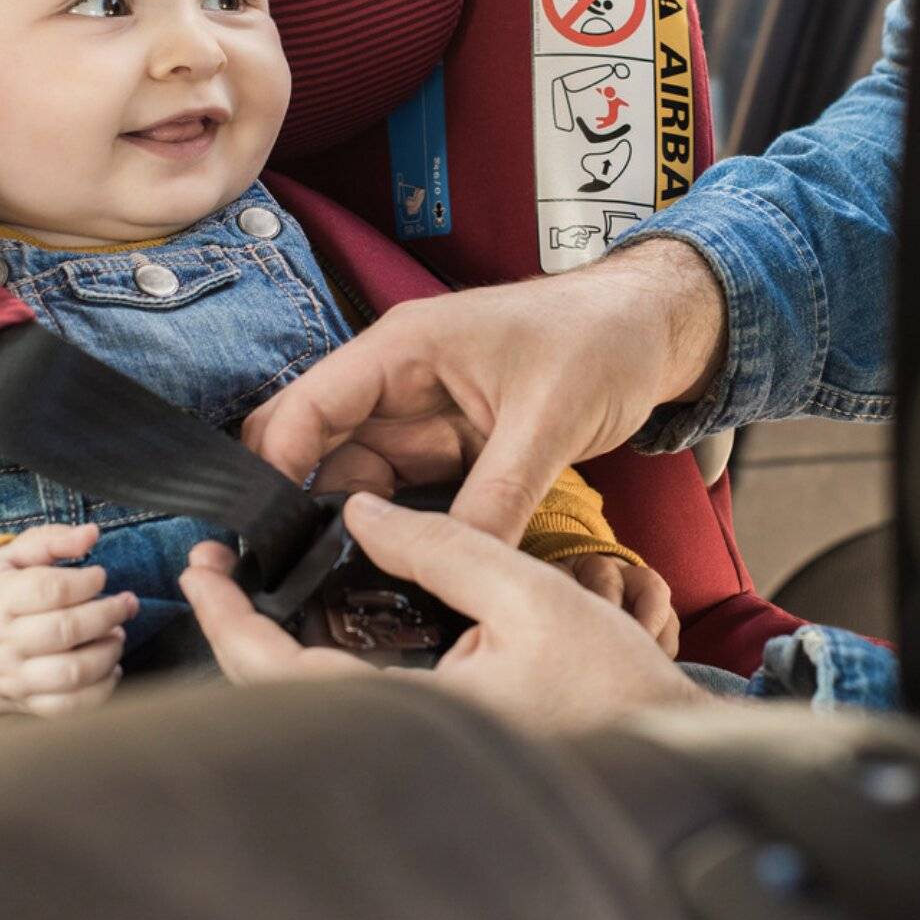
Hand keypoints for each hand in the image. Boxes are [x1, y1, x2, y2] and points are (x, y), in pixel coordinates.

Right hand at [0, 524, 137, 717]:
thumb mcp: (10, 556)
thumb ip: (51, 541)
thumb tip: (91, 534)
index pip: (49, 590)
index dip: (85, 581)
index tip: (100, 575)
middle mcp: (4, 641)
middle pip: (66, 631)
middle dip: (109, 614)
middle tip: (127, 603)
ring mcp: (13, 677)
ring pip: (71, 673)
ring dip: (108, 652)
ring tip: (117, 634)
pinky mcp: (23, 703)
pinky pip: (67, 707)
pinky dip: (100, 691)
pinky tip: (111, 668)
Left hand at [179, 495, 707, 733]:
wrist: (665, 740)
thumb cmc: (611, 680)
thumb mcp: (529, 591)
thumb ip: (442, 546)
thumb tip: (362, 512)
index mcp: (415, 713)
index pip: (283, 674)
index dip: (230, 620)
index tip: (203, 569)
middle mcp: (402, 739)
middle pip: (280, 694)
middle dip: (237, 627)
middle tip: (217, 566)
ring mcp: (415, 743)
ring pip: (313, 697)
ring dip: (273, 640)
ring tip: (257, 578)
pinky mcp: (433, 736)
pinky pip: (351, 697)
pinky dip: (318, 653)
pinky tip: (323, 611)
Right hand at [242, 239, 726, 542]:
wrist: (654, 329)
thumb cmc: (601, 339)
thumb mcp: (549, 421)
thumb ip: (497, 497)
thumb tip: (452, 566)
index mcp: (404, 349)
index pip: (308, 407)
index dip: (276, 470)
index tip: (265, 540)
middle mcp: (400, 381)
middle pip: (319, 447)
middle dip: (301, 508)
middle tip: (296, 580)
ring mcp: (424, 415)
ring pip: (359, 479)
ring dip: (351, 527)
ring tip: (341, 590)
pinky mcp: (452, 445)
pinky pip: (406, 494)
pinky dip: (397, 530)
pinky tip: (394, 571)